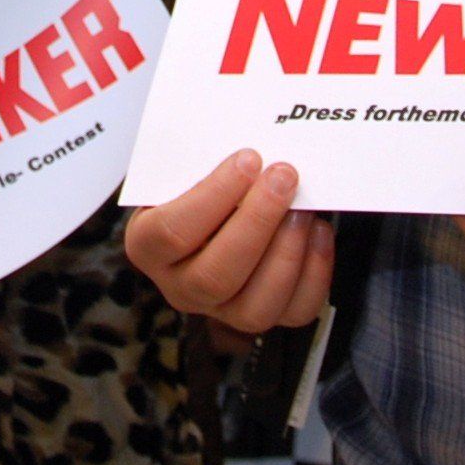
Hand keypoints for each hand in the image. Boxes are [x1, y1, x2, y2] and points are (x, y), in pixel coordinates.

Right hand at [123, 150, 333, 336]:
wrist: (213, 212)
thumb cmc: (198, 185)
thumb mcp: (186, 168)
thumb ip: (205, 159)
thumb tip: (250, 149)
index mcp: (148, 246)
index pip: (172, 232)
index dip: (214, 196)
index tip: (248, 159)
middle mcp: (180, 286)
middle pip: (214, 275)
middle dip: (257, 221)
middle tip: (283, 177)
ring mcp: (221, 309)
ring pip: (254, 307)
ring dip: (287, 251)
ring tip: (303, 207)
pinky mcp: (263, 315)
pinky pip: (294, 312)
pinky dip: (314, 272)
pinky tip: (317, 232)